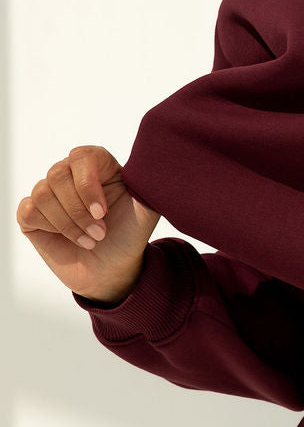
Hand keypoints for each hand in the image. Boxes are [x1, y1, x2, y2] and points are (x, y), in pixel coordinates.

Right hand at [16, 144, 160, 301]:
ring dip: (68, 223)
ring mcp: (50, 193)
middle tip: (100, 233)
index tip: (103, 212)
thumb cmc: (129, 235)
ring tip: (90, 240)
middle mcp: (71, 174)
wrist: (113, 270)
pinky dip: (51, 228)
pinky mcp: (32, 214)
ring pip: (43, 194)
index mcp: (98, 166)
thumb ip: (148, 183)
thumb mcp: (146, 210)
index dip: (88, 183)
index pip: (82, 156)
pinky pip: (29, 211)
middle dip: (79, 211)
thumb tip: (151, 161)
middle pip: (58, 175)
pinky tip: (69, 239)